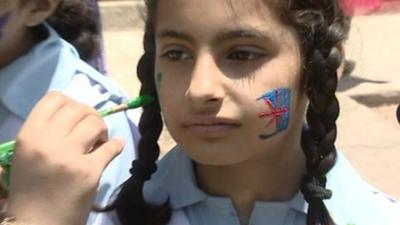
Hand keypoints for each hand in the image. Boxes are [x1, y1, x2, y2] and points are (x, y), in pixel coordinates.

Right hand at [6, 92, 123, 224]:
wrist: (38, 223)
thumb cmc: (31, 187)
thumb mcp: (27, 153)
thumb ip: (46, 130)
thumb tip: (76, 111)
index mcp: (29, 135)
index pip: (54, 99)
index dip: (70, 102)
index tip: (76, 115)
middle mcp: (48, 142)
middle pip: (78, 108)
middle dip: (89, 115)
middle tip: (92, 129)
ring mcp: (70, 157)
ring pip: (95, 123)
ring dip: (102, 129)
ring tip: (99, 141)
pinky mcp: (89, 172)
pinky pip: (111, 147)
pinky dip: (117, 145)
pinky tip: (116, 147)